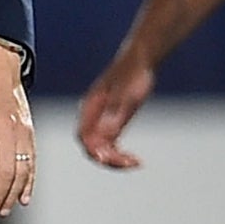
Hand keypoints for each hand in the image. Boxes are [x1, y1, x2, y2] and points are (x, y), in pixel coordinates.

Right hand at [77, 50, 155, 169]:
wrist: (140, 60)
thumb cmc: (133, 72)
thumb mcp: (126, 94)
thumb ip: (115, 113)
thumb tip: (106, 134)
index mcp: (90, 107)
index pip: (84, 137)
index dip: (94, 151)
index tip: (109, 158)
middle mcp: (93, 116)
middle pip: (92, 147)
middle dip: (108, 159)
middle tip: (130, 163)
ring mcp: (102, 120)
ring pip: (101, 148)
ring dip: (115, 159)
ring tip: (134, 162)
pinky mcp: (113, 121)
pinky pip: (110, 145)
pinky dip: (120, 154)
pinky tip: (133, 158)